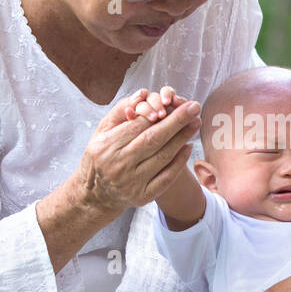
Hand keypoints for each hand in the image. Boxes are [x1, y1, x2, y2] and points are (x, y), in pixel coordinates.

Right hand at [72, 87, 200, 213]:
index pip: (138, 126)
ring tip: (195, 123)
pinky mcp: (142, 197)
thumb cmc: (101, 156)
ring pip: (163, 157)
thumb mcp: (101, 132)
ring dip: (182, 138)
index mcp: (106, 146)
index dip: (160, 113)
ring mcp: (131, 183)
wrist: (95, 195)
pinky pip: (166, 177)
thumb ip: (120, 111)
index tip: (179, 102)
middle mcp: (119, 165)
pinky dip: (180, 162)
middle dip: (177, 121)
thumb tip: (143, 94)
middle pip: (154, 139)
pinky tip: (188, 147)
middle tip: (194, 107)